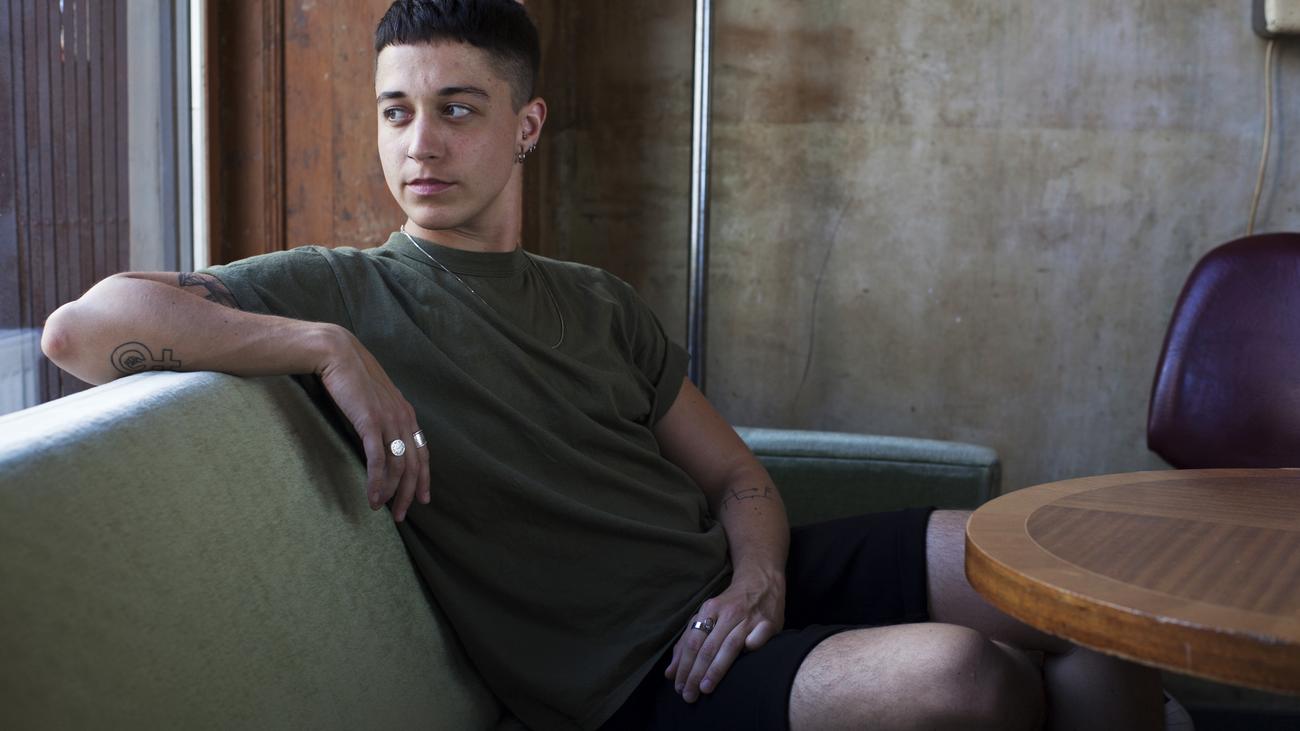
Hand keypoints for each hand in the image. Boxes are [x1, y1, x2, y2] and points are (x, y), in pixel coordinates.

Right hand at [315, 326, 429, 521]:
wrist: (337, 354)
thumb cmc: (350, 376)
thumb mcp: (373, 400)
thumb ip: (381, 418)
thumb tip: (378, 439)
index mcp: (406, 413)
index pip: (422, 452)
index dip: (423, 477)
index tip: (422, 498)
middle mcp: (403, 418)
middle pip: (414, 465)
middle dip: (409, 493)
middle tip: (401, 515)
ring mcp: (389, 420)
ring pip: (398, 466)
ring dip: (390, 492)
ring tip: (381, 509)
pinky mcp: (370, 422)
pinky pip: (378, 460)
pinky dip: (376, 482)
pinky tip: (371, 497)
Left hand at [665, 571, 784, 701]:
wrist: (762, 581)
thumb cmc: (730, 604)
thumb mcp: (706, 615)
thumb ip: (687, 643)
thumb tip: (670, 672)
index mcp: (710, 609)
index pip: (693, 642)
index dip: (684, 665)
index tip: (678, 686)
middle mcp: (728, 613)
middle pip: (708, 647)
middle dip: (696, 673)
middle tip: (689, 695)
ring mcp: (750, 618)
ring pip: (729, 646)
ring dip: (716, 669)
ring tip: (705, 688)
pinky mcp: (769, 623)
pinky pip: (758, 638)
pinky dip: (750, 649)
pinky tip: (743, 666)